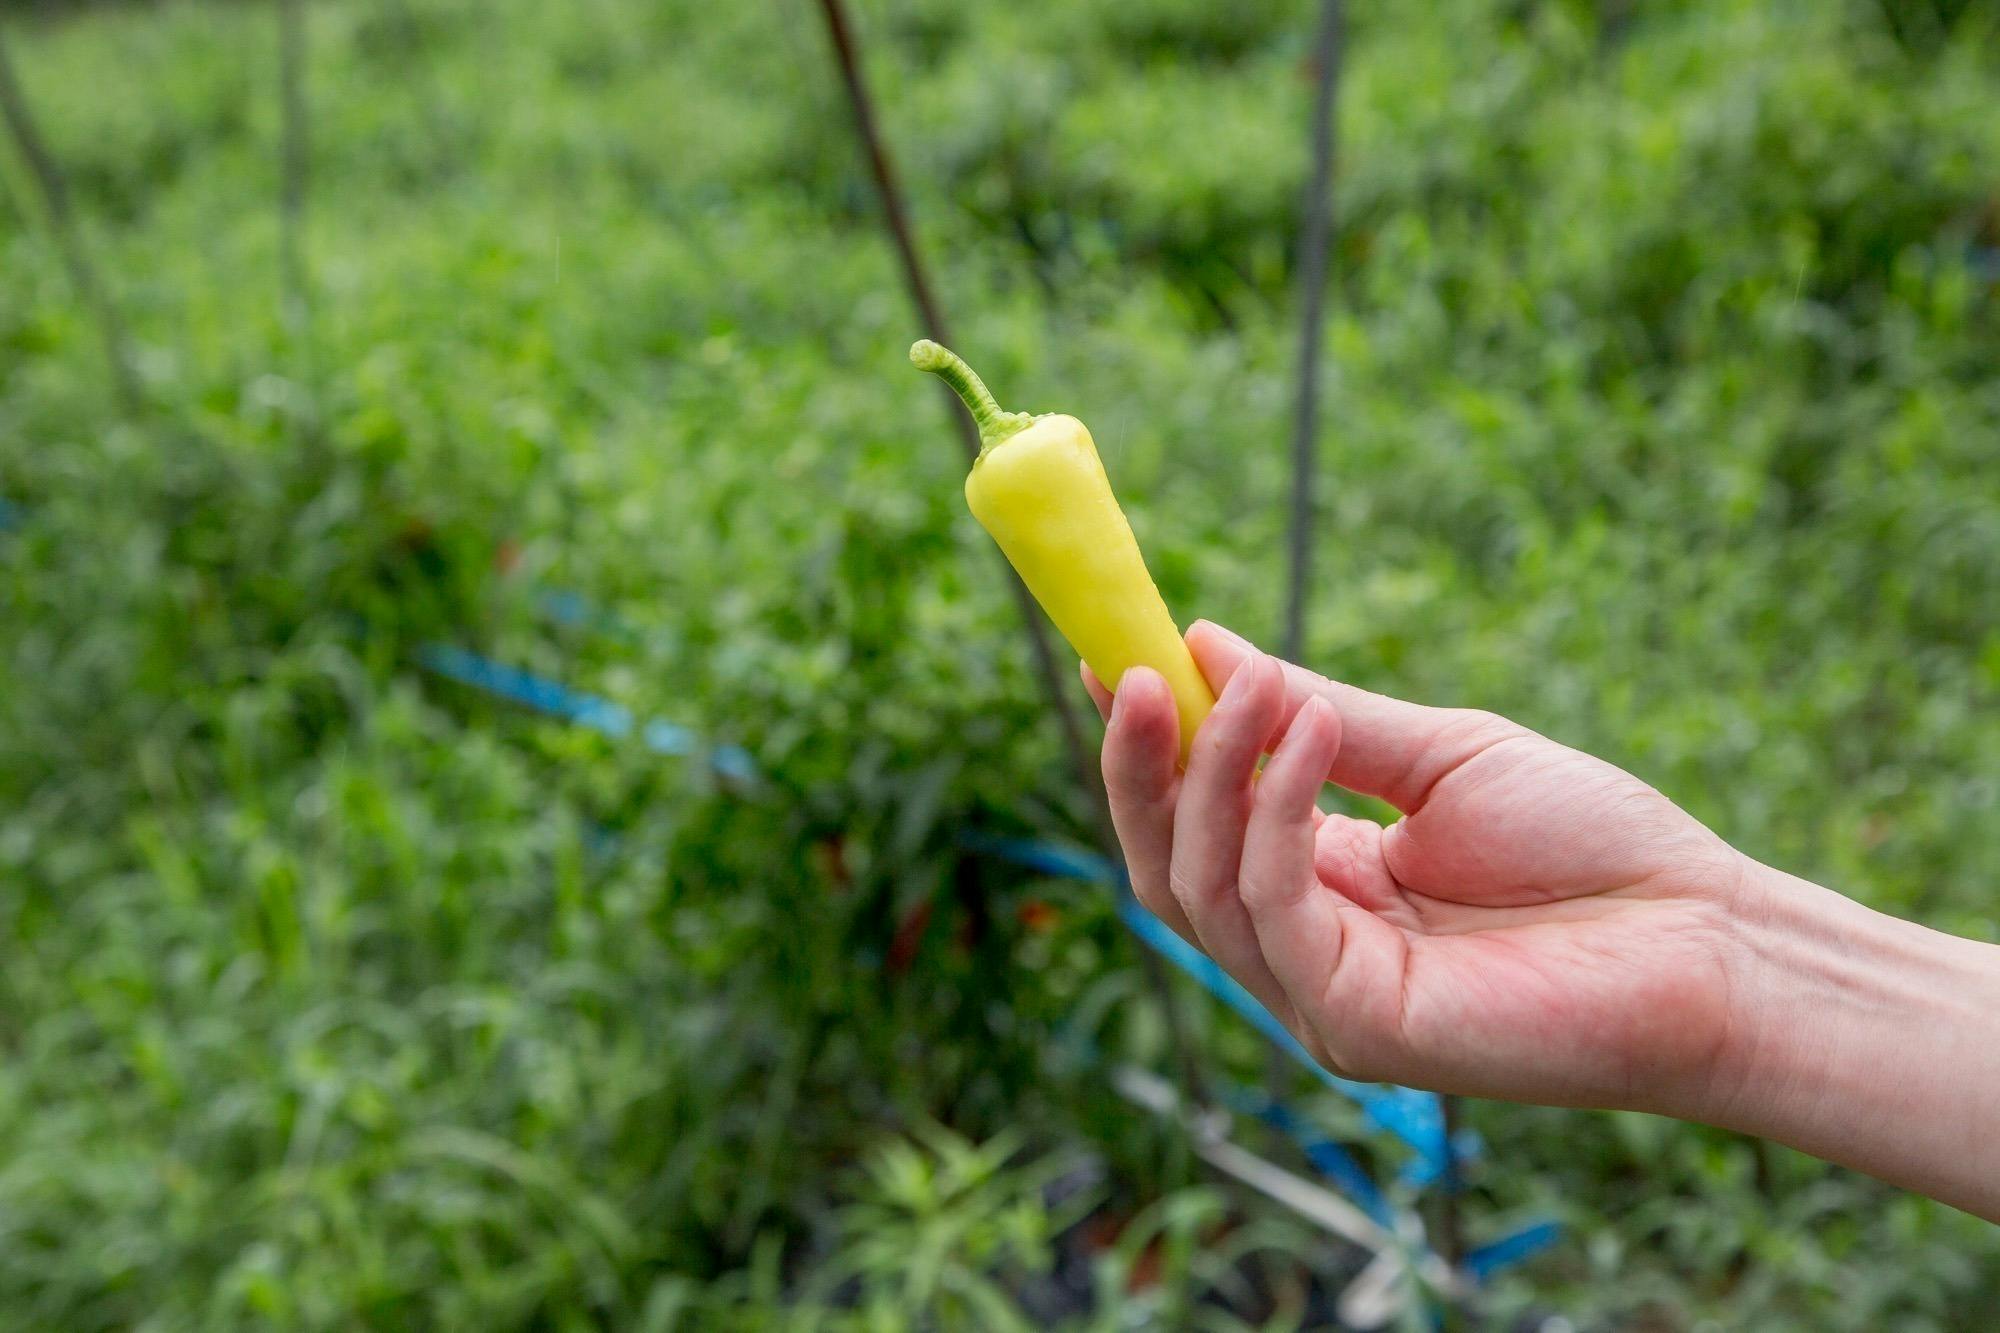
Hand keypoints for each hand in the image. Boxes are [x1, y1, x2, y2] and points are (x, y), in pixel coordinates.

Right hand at [1083, 621, 1751, 1114]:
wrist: (1709, 935)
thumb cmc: (1594, 847)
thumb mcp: (1440, 756)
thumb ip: (1322, 719)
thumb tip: (1207, 641)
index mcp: (1321, 891)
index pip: (1195, 826)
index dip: (1143, 749)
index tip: (1109, 656)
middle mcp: (1305, 953)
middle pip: (1169, 866)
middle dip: (1140, 766)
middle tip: (1131, 666)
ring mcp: (1321, 998)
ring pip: (1201, 888)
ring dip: (1210, 772)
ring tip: (1251, 678)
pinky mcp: (1353, 1023)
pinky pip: (1271, 907)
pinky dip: (1273, 811)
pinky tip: (1310, 726)